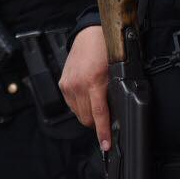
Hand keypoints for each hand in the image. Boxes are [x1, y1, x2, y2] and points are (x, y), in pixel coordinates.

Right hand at [59, 25, 112, 149]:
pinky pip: (72, 104)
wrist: (90, 34)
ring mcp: (68, 85)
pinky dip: (80, 105)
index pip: (99, 114)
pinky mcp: (62, 84)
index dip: (103, 132)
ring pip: (79, 113)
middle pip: (87, 118)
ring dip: (88, 114)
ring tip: (97, 102)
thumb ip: (114, 92)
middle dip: (97, 123)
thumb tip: (115, 114)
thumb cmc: (107, 50)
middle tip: (107, 118)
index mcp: (94, 81)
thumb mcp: (116, 72)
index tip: (105, 144)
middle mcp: (78, 84)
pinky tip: (87, 95)